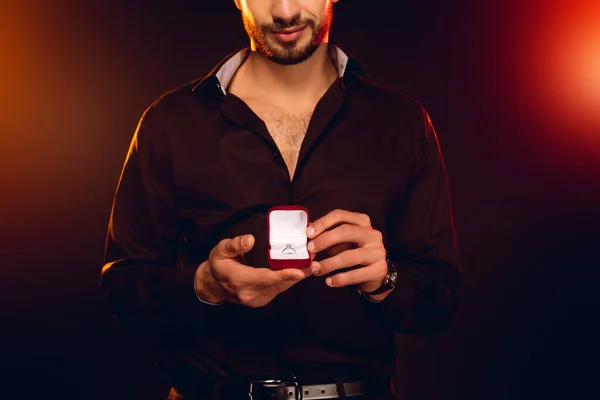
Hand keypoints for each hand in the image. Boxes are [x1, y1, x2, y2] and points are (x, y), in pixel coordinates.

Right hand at [195, 234, 316, 306]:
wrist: (212, 286)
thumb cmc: (217, 265)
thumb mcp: (220, 251)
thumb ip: (235, 245)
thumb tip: (250, 239)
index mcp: (241, 281)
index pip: (266, 278)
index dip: (284, 274)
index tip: (301, 270)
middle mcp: (251, 294)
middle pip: (280, 284)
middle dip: (299, 273)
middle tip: (315, 261)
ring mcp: (258, 299)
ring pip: (282, 288)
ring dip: (298, 277)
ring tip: (313, 264)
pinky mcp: (262, 299)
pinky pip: (280, 289)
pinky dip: (290, 280)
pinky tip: (301, 270)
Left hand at [307, 209, 388, 295]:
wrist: (375, 273)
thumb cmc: (353, 252)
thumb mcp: (340, 241)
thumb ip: (326, 235)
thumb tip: (307, 233)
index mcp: (362, 221)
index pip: (340, 216)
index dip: (322, 223)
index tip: (308, 233)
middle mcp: (372, 234)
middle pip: (346, 231)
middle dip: (325, 240)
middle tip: (310, 250)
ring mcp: (377, 252)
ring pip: (349, 256)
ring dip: (329, 264)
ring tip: (316, 269)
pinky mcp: (379, 269)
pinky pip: (356, 274)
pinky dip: (340, 279)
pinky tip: (329, 281)